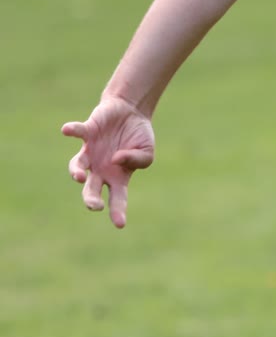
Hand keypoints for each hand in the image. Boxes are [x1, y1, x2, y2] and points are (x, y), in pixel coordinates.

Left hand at [63, 96, 156, 227]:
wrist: (130, 112)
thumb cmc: (139, 137)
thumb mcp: (148, 152)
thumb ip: (137, 160)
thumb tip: (116, 159)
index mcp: (117, 176)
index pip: (117, 198)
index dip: (118, 211)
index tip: (120, 224)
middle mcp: (100, 168)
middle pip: (91, 188)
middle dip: (91, 198)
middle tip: (94, 206)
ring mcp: (91, 151)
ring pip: (78, 165)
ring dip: (76, 171)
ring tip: (80, 176)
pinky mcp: (87, 132)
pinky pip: (77, 132)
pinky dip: (73, 131)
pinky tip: (67, 130)